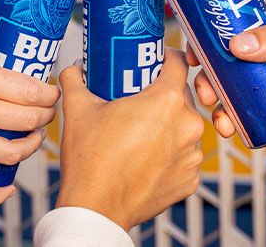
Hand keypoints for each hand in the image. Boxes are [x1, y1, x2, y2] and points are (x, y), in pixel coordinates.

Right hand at [0, 52, 59, 204]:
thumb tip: (17, 73)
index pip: (29, 90)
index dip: (49, 94)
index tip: (52, 94)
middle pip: (27, 120)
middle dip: (46, 118)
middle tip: (46, 115)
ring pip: (12, 153)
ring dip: (31, 147)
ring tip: (32, 140)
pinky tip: (8, 189)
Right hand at [55, 49, 204, 230]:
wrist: (96, 208)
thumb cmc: (90, 161)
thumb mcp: (78, 110)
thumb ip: (74, 80)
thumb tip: (73, 69)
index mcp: (166, 101)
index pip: (179, 63)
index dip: (166, 57)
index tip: (154, 61)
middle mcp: (188, 125)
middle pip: (182, 96)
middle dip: (162, 95)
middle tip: (138, 99)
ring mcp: (192, 155)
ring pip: (184, 128)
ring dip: (168, 127)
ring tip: (140, 134)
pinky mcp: (191, 179)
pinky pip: (184, 157)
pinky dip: (170, 155)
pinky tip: (147, 159)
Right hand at [188, 6, 265, 147]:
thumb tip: (238, 46)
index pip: (231, 28)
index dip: (208, 41)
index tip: (191, 57)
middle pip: (229, 69)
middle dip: (213, 86)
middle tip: (209, 99)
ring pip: (243, 98)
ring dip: (230, 113)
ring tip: (228, 127)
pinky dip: (265, 132)